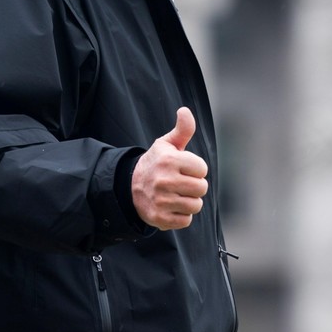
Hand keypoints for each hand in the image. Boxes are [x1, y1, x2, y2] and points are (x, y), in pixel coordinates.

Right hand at [132, 107, 208, 230]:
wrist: (129, 187)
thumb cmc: (155, 163)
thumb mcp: (166, 144)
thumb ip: (182, 129)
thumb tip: (185, 110)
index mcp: (169, 160)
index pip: (202, 169)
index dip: (195, 169)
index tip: (183, 168)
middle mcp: (165, 180)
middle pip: (201, 188)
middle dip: (194, 186)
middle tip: (181, 183)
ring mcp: (162, 200)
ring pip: (196, 205)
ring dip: (189, 201)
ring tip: (176, 195)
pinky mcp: (160, 218)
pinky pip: (186, 220)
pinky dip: (182, 216)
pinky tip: (171, 207)